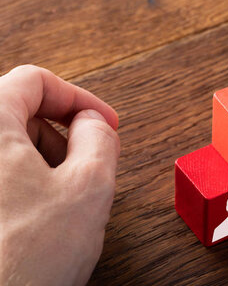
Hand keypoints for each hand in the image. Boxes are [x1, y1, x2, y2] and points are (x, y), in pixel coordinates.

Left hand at [0, 65, 119, 285]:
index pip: (34, 79)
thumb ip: (100, 138)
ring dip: (41, 159)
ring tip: (62, 197)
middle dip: (60, 132)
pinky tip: (36, 216)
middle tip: (87, 162)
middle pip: (15, 109)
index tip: (103, 122)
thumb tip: (93, 124)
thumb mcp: (89, 188)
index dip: (79, 98)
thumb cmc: (22, 262)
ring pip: (3, 144)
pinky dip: (19, 181)